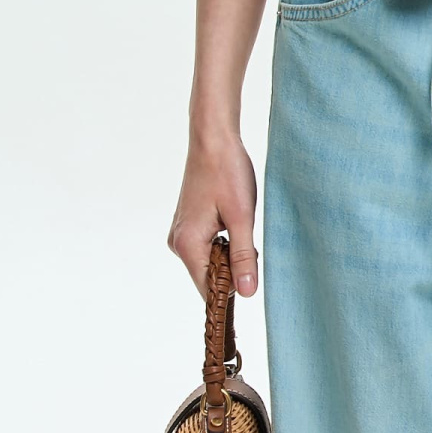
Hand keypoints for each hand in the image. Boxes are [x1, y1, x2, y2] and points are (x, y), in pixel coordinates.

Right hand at [168, 135, 259, 297]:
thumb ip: (242, 257)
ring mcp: (181, 234)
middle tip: (252, 246)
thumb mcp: (241, 217)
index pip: (208, 289)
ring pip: (210, 262)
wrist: (213, 140)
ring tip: (242, 229)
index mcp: (187, 245)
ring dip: (231, 255)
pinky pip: (208, 247)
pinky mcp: (189, 225)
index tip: (252, 284)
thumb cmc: (227, 172)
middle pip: (209, 277)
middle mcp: (178, 243)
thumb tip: (246, 293)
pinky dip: (225, 244)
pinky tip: (235, 224)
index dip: (231, 293)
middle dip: (234, 270)